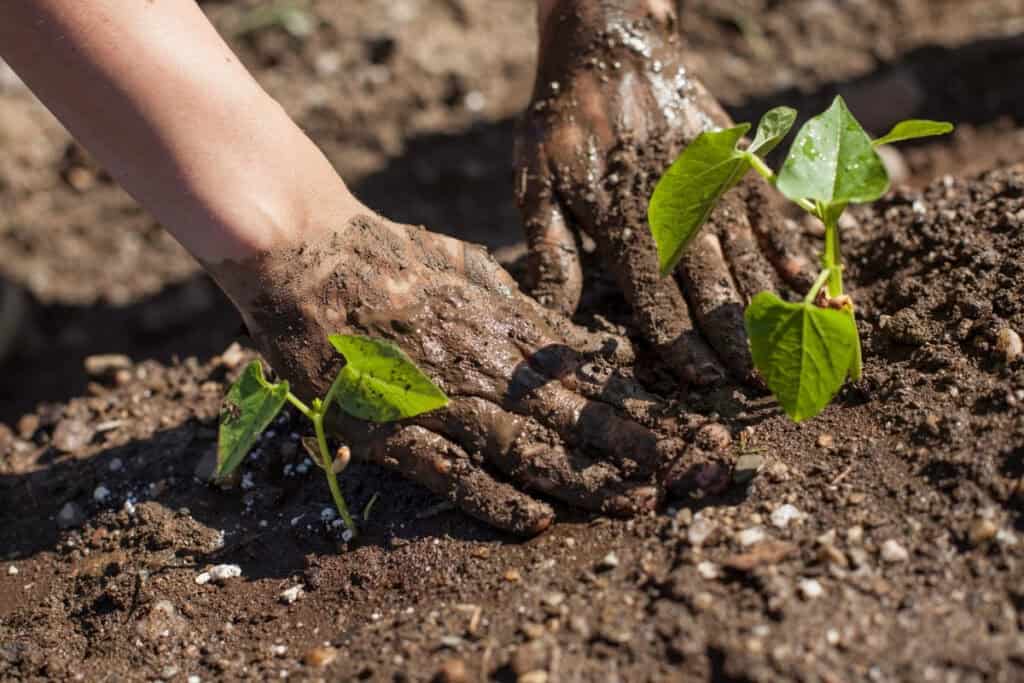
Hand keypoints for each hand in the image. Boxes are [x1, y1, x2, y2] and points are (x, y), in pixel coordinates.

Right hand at [212, 215, 684, 535]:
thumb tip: (582, 348)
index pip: (600, 380)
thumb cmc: (395, 262)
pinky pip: (448, 471)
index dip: (655, 411)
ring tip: (644, 502)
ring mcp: (442, 400)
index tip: (706, 431)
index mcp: (510, 328)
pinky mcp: (391, 430)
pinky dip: (491, 497)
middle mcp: (489, 366)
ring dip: (590, 479)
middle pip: (582, 417)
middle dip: (649, 448)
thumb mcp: (475, 274)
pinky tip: (535, 520)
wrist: (310, 258)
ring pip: (530, 448)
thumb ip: (525, 314)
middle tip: (707, 471)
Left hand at [515, 1, 814, 383]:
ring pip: (747, 257)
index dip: (681, 344)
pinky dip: (789, 249)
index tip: (701, 382)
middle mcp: (676, 207)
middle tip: (759, 385)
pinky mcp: (737, 160)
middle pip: (712, 287)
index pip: (657, 298)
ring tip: (787, 350)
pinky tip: (805, 282)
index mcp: (623, 220)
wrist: (612, 43)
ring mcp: (713, 182)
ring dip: (769, 308)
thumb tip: (554, 315)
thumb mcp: (538, 181)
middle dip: (736, 339)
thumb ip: (552, 249)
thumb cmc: (565, 121)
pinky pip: (771, 212)